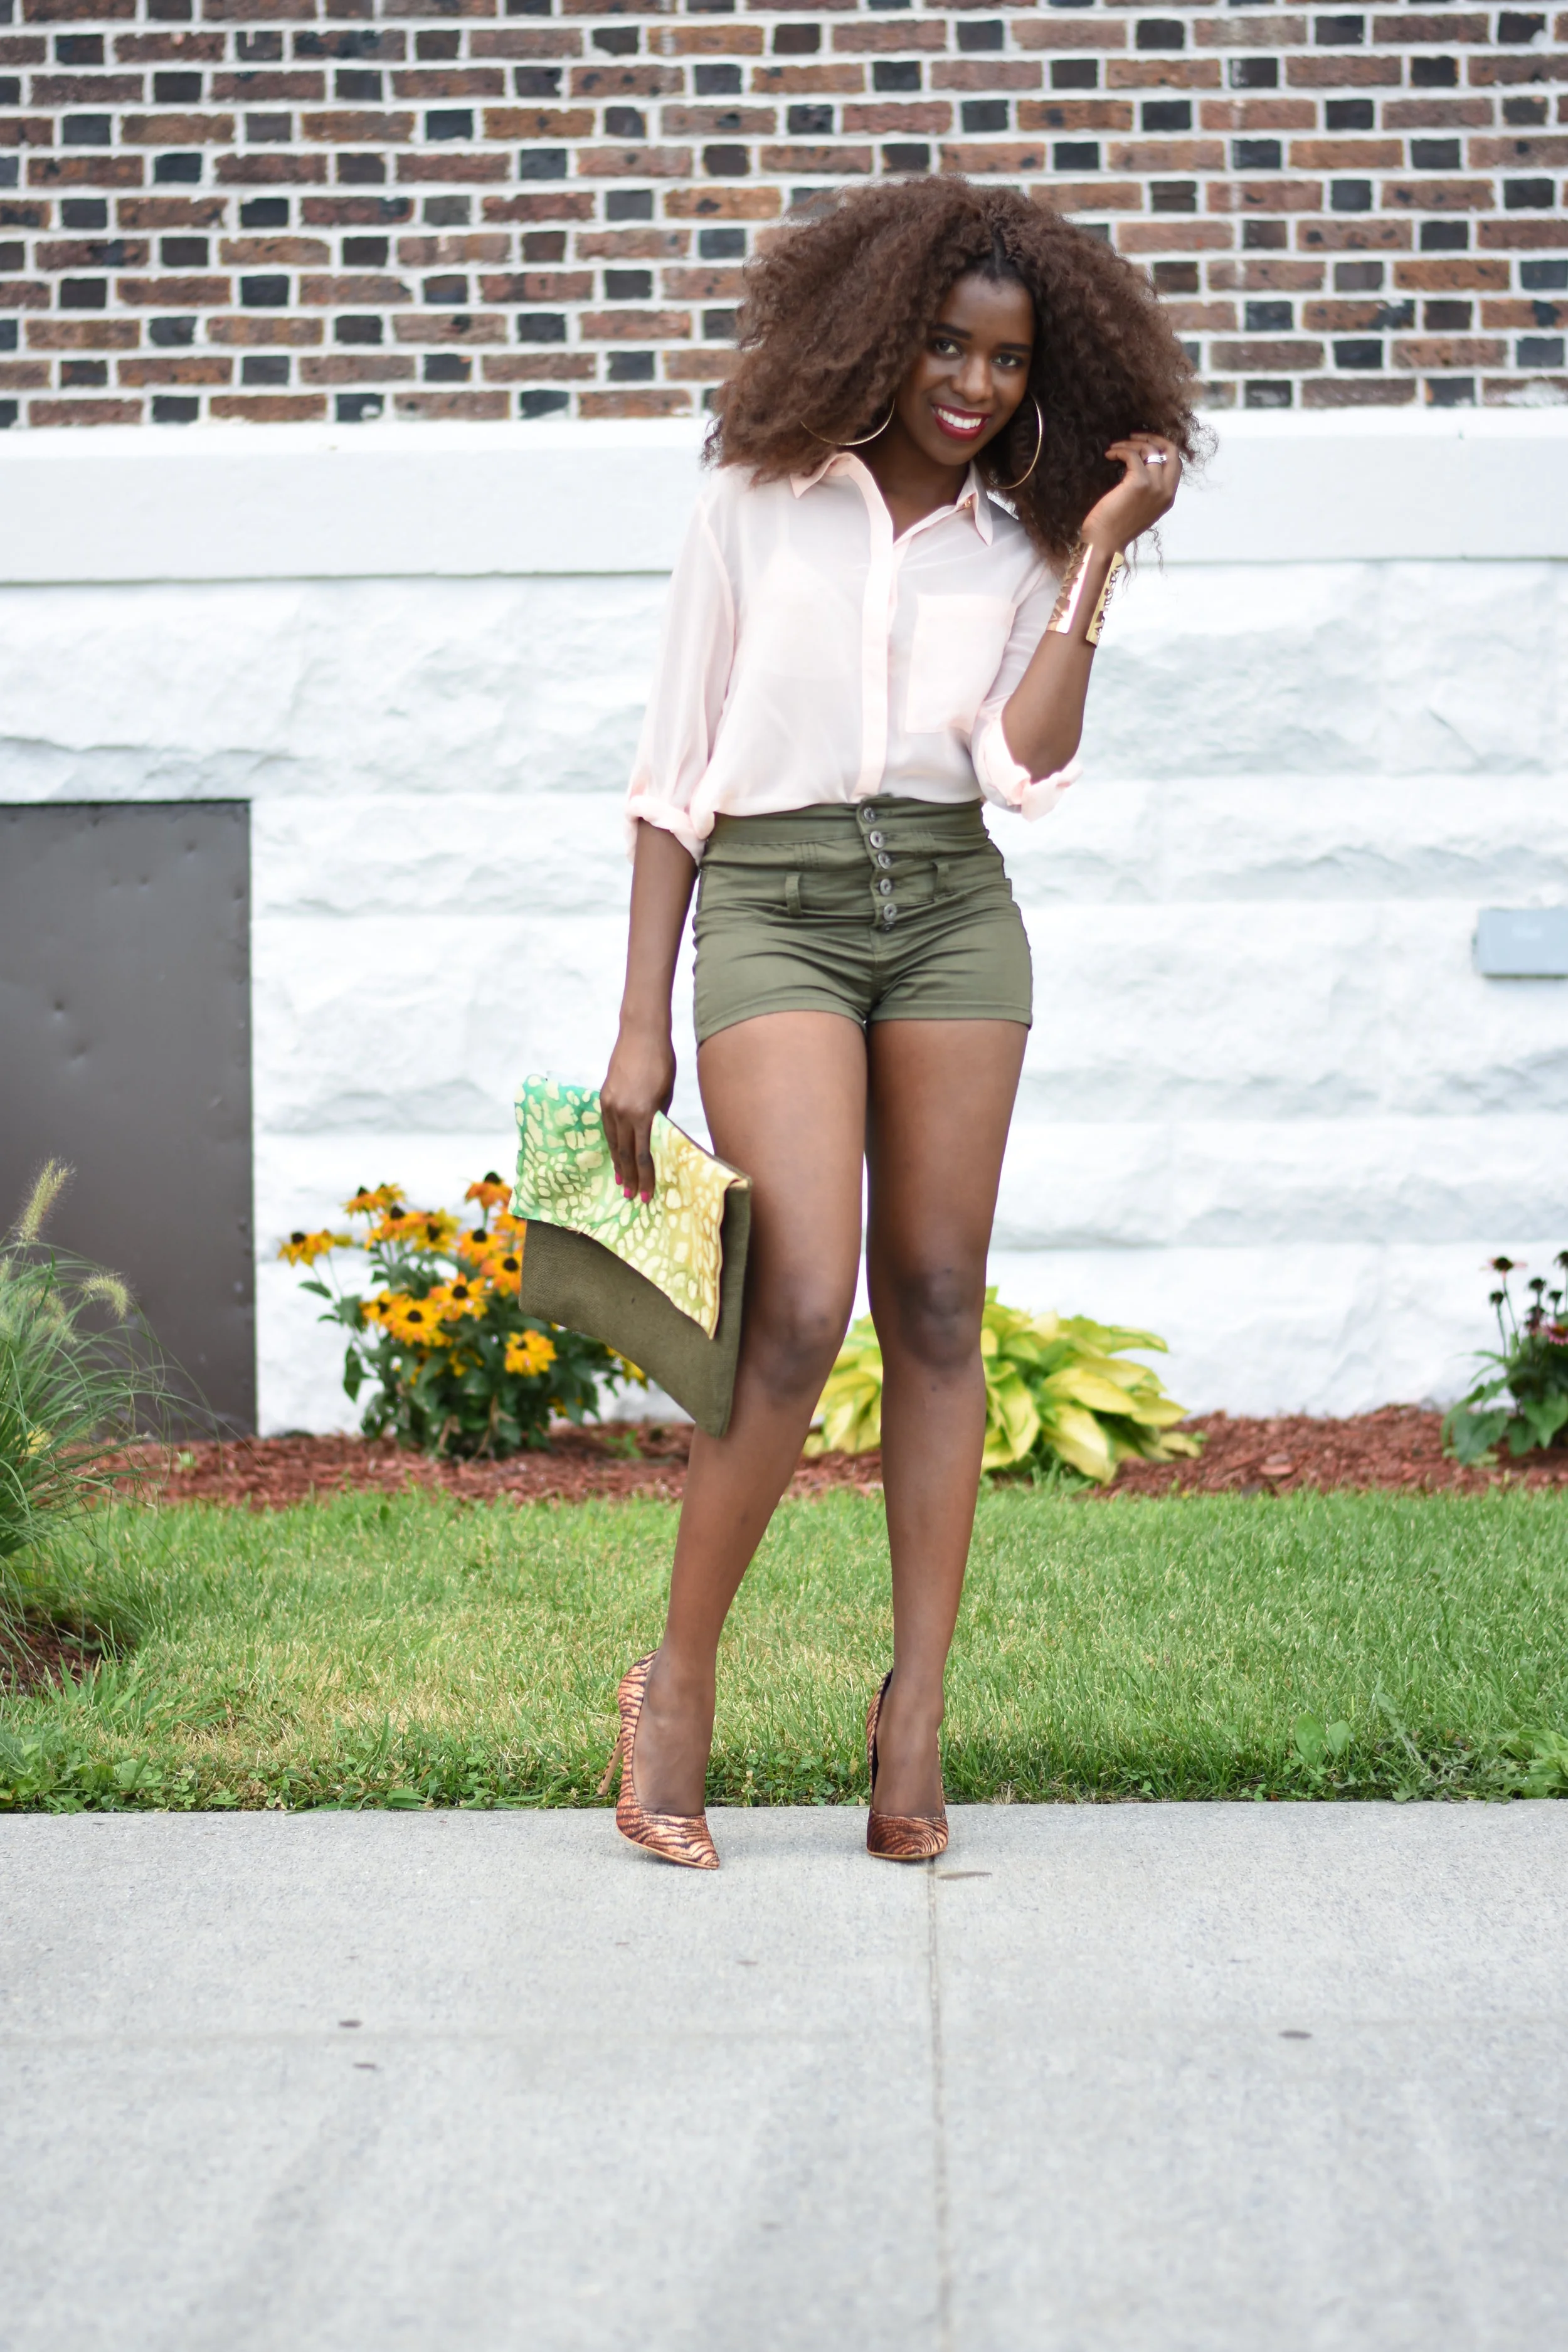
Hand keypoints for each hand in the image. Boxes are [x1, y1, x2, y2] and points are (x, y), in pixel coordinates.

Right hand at [600, 1023, 675, 1202]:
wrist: (641, 1035)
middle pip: (625, 1152)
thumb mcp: (667, 1094)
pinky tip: (616, 1153)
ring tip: (621, 1180)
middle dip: (629, 1176)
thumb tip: (656, 1139)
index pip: (643, 1153)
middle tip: (630, 1195)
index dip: (644, 1176)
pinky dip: (612, 1142)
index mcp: (642, 1113)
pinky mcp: (603, 1097)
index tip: (645, 1194)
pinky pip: (607, 1127)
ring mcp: (609, 1104)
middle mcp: (622, 1112)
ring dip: (618, 1162)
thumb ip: (659, 1118)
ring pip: (613, 1141)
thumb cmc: (662, 1063)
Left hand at [1081, 433, 1181, 555]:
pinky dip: (1120, 450)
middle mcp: (1166, 491)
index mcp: (1168, 497)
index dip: (1162, 448)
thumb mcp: (1140, 508)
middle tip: (1134, 435)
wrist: (1105, 543)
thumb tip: (1141, 466)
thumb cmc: (1115, 528)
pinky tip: (1109, 454)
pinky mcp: (1139, 482)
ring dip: (1131, 443)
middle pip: (1171, 451)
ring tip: (1115, 447)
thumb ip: (1149, 491)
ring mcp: (1155, 486)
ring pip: (1150, 449)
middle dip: (1153, 437)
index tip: (1145, 444)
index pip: (1176, 463)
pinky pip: (1132, 455)